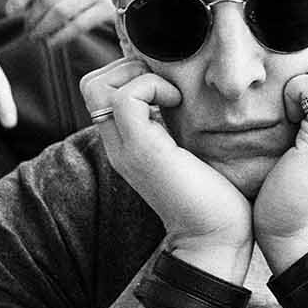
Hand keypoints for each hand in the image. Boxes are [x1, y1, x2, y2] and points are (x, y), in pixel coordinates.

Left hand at [5, 0, 112, 46]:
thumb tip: (16, 9)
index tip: (10, 12)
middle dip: (32, 18)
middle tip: (28, 31)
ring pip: (59, 13)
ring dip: (43, 29)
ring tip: (37, 37)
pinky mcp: (108, 8)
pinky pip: (76, 26)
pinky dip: (60, 37)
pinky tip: (52, 43)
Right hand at [80, 57, 252, 261]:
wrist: (217, 240)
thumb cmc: (216, 197)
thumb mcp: (190, 150)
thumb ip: (178, 126)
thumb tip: (190, 94)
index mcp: (128, 142)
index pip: (101, 90)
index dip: (130, 72)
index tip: (168, 85)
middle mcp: (118, 144)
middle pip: (91, 84)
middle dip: (128, 68)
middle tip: (166, 85)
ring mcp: (125, 148)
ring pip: (97, 86)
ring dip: (139, 75)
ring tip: (172, 95)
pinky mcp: (142, 151)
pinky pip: (126, 97)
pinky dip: (153, 87)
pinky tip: (178, 103)